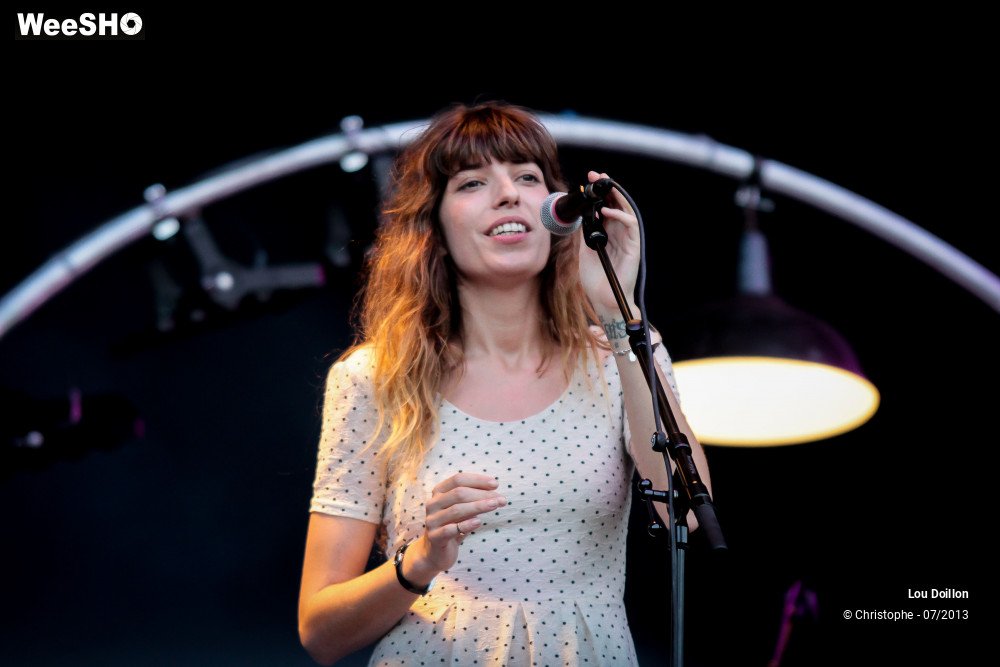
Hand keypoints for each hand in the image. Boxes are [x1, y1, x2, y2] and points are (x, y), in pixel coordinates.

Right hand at [404, 472, 505, 584]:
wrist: (436, 552)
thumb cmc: (453, 525)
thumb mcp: (462, 509)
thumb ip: (473, 499)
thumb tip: (494, 490)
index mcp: (439, 492)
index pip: (458, 479)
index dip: (477, 480)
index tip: (496, 484)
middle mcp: (433, 504)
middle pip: (459, 493)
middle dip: (482, 494)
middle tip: (501, 499)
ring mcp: (432, 521)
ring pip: (456, 510)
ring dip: (479, 506)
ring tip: (495, 506)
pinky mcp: (435, 537)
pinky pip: (451, 529)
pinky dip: (466, 525)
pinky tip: (479, 522)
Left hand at [577, 170, 640, 314]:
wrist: (603, 299)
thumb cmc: (595, 278)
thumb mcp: (585, 250)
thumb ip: (586, 232)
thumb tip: (582, 214)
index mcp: (608, 233)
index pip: (606, 206)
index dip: (600, 193)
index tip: (589, 181)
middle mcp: (619, 233)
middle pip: (617, 204)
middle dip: (607, 188)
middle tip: (596, 175)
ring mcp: (627, 239)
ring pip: (626, 210)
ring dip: (615, 196)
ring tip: (604, 185)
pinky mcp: (634, 246)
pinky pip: (630, 225)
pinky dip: (620, 215)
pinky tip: (607, 210)